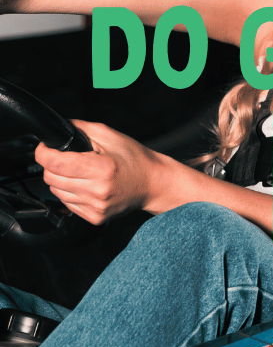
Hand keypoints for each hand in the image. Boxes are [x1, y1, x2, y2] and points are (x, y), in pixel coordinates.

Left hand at [35, 120, 163, 223]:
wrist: (154, 184)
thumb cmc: (135, 159)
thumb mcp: (110, 136)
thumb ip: (79, 129)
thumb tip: (54, 130)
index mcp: (102, 168)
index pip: (54, 163)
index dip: (43, 152)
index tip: (46, 148)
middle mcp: (98, 191)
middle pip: (51, 178)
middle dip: (53, 165)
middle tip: (67, 159)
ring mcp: (97, 207)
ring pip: (56, 192)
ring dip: (62, 180)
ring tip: (81, 173)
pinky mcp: (96, 218)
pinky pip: (67, 204)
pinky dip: (71, 193)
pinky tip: (87, 186)